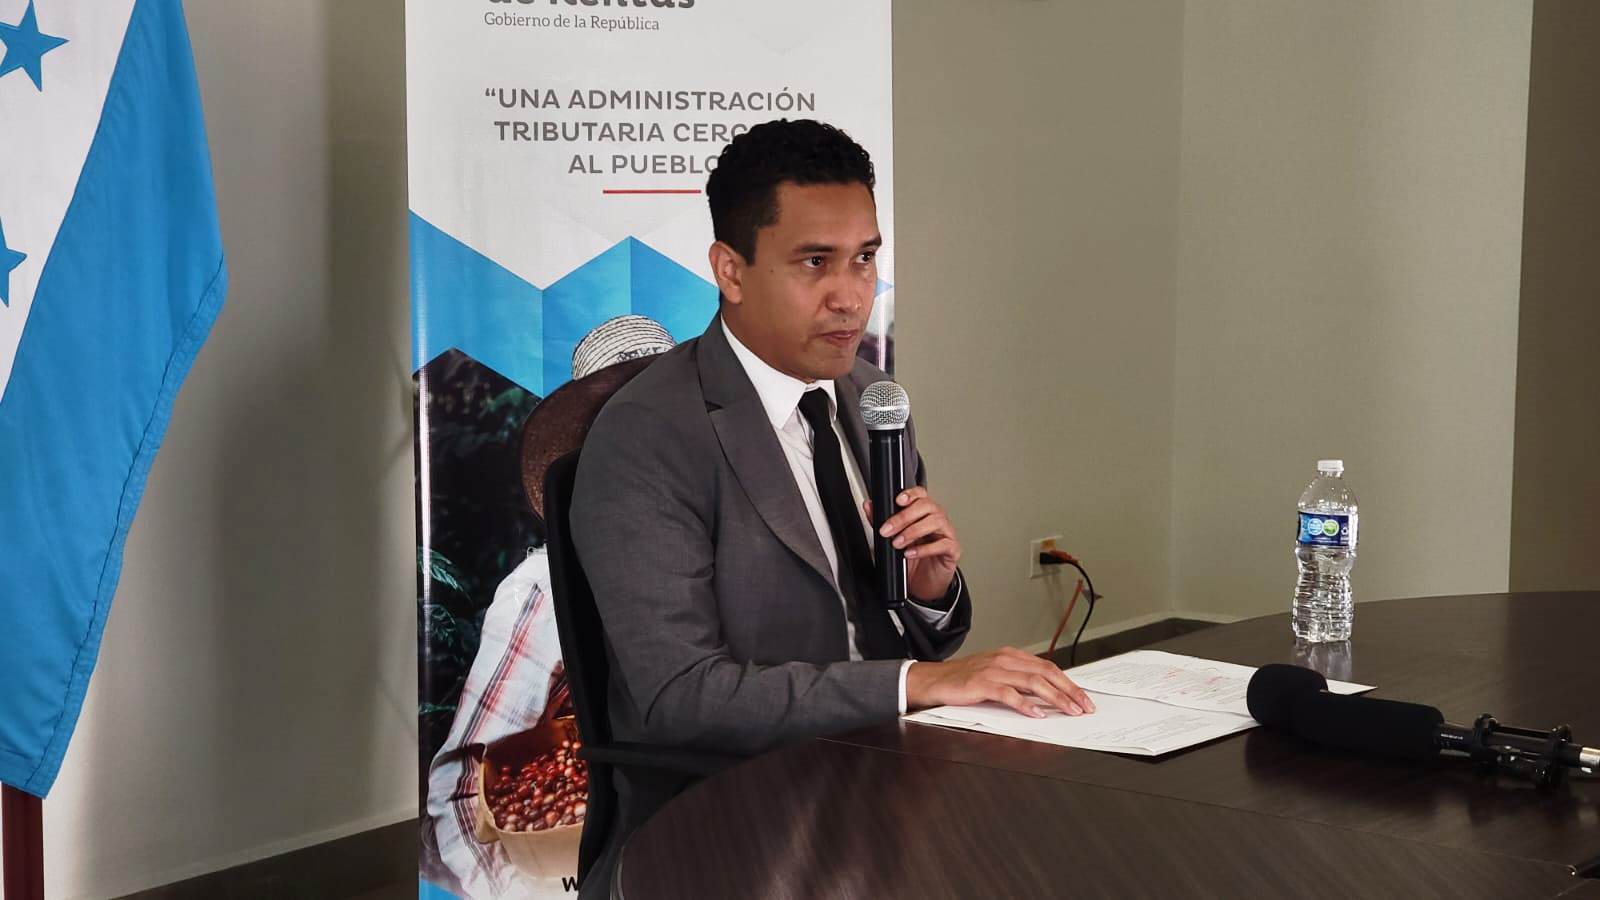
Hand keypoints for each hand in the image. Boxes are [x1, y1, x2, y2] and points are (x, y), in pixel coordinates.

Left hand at [864, 486, 960, 602]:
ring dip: (913, 531)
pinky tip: (911, 553)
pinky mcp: (953, 549)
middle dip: (904, 517)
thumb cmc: (912, 558)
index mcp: (924, 512)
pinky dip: (925, 548)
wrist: (924, 583)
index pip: (920, 494)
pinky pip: (943, 544)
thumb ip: (881, 521)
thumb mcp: (893, 538)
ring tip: (898, 543)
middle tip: (887, 530)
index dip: (910, 494)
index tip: (898, 500)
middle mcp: (937, 519)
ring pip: (936, 522)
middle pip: (926, 506)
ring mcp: (947, 533)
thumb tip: (868, 506)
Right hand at [904, 647, 1095, 717]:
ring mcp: (994, 671)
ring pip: (1033, 682)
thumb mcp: (995, 674)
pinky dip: (1026, 704)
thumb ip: (1018, 681)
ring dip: (1055, 698)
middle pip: (1046, 673)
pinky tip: (1037, 714)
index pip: (1048, 667)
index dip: (1069, 683)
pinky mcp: (982, 684)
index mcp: (1011, 656)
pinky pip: (1009, 694)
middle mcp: (1005, 660)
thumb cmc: (964, 680)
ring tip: (1069, 711)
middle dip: (1069, 690)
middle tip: (1084, 706)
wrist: (933, 680)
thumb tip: (1046, 695)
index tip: (1083, 698)